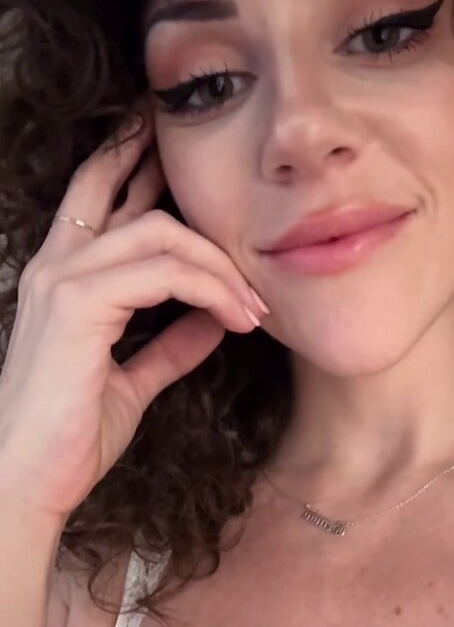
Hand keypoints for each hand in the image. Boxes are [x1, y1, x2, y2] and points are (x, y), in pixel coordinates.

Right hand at [0, 97, 267, 521]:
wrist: (26, 480)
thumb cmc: (69, 437)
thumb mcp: (131, 381)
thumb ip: (169, 346)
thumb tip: (212, 321)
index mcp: (62, 279)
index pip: (94, 196)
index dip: (128, 159)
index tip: (169, 146)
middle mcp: (56, 266)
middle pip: (113, 184)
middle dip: (160, 161)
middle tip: (215, 165)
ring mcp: (63, 280)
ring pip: (158, 232)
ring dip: (217, 265)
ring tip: (254, 304)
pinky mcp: (77, 305)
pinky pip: (163, 273)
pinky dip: (209, 290)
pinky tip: (235, 317)